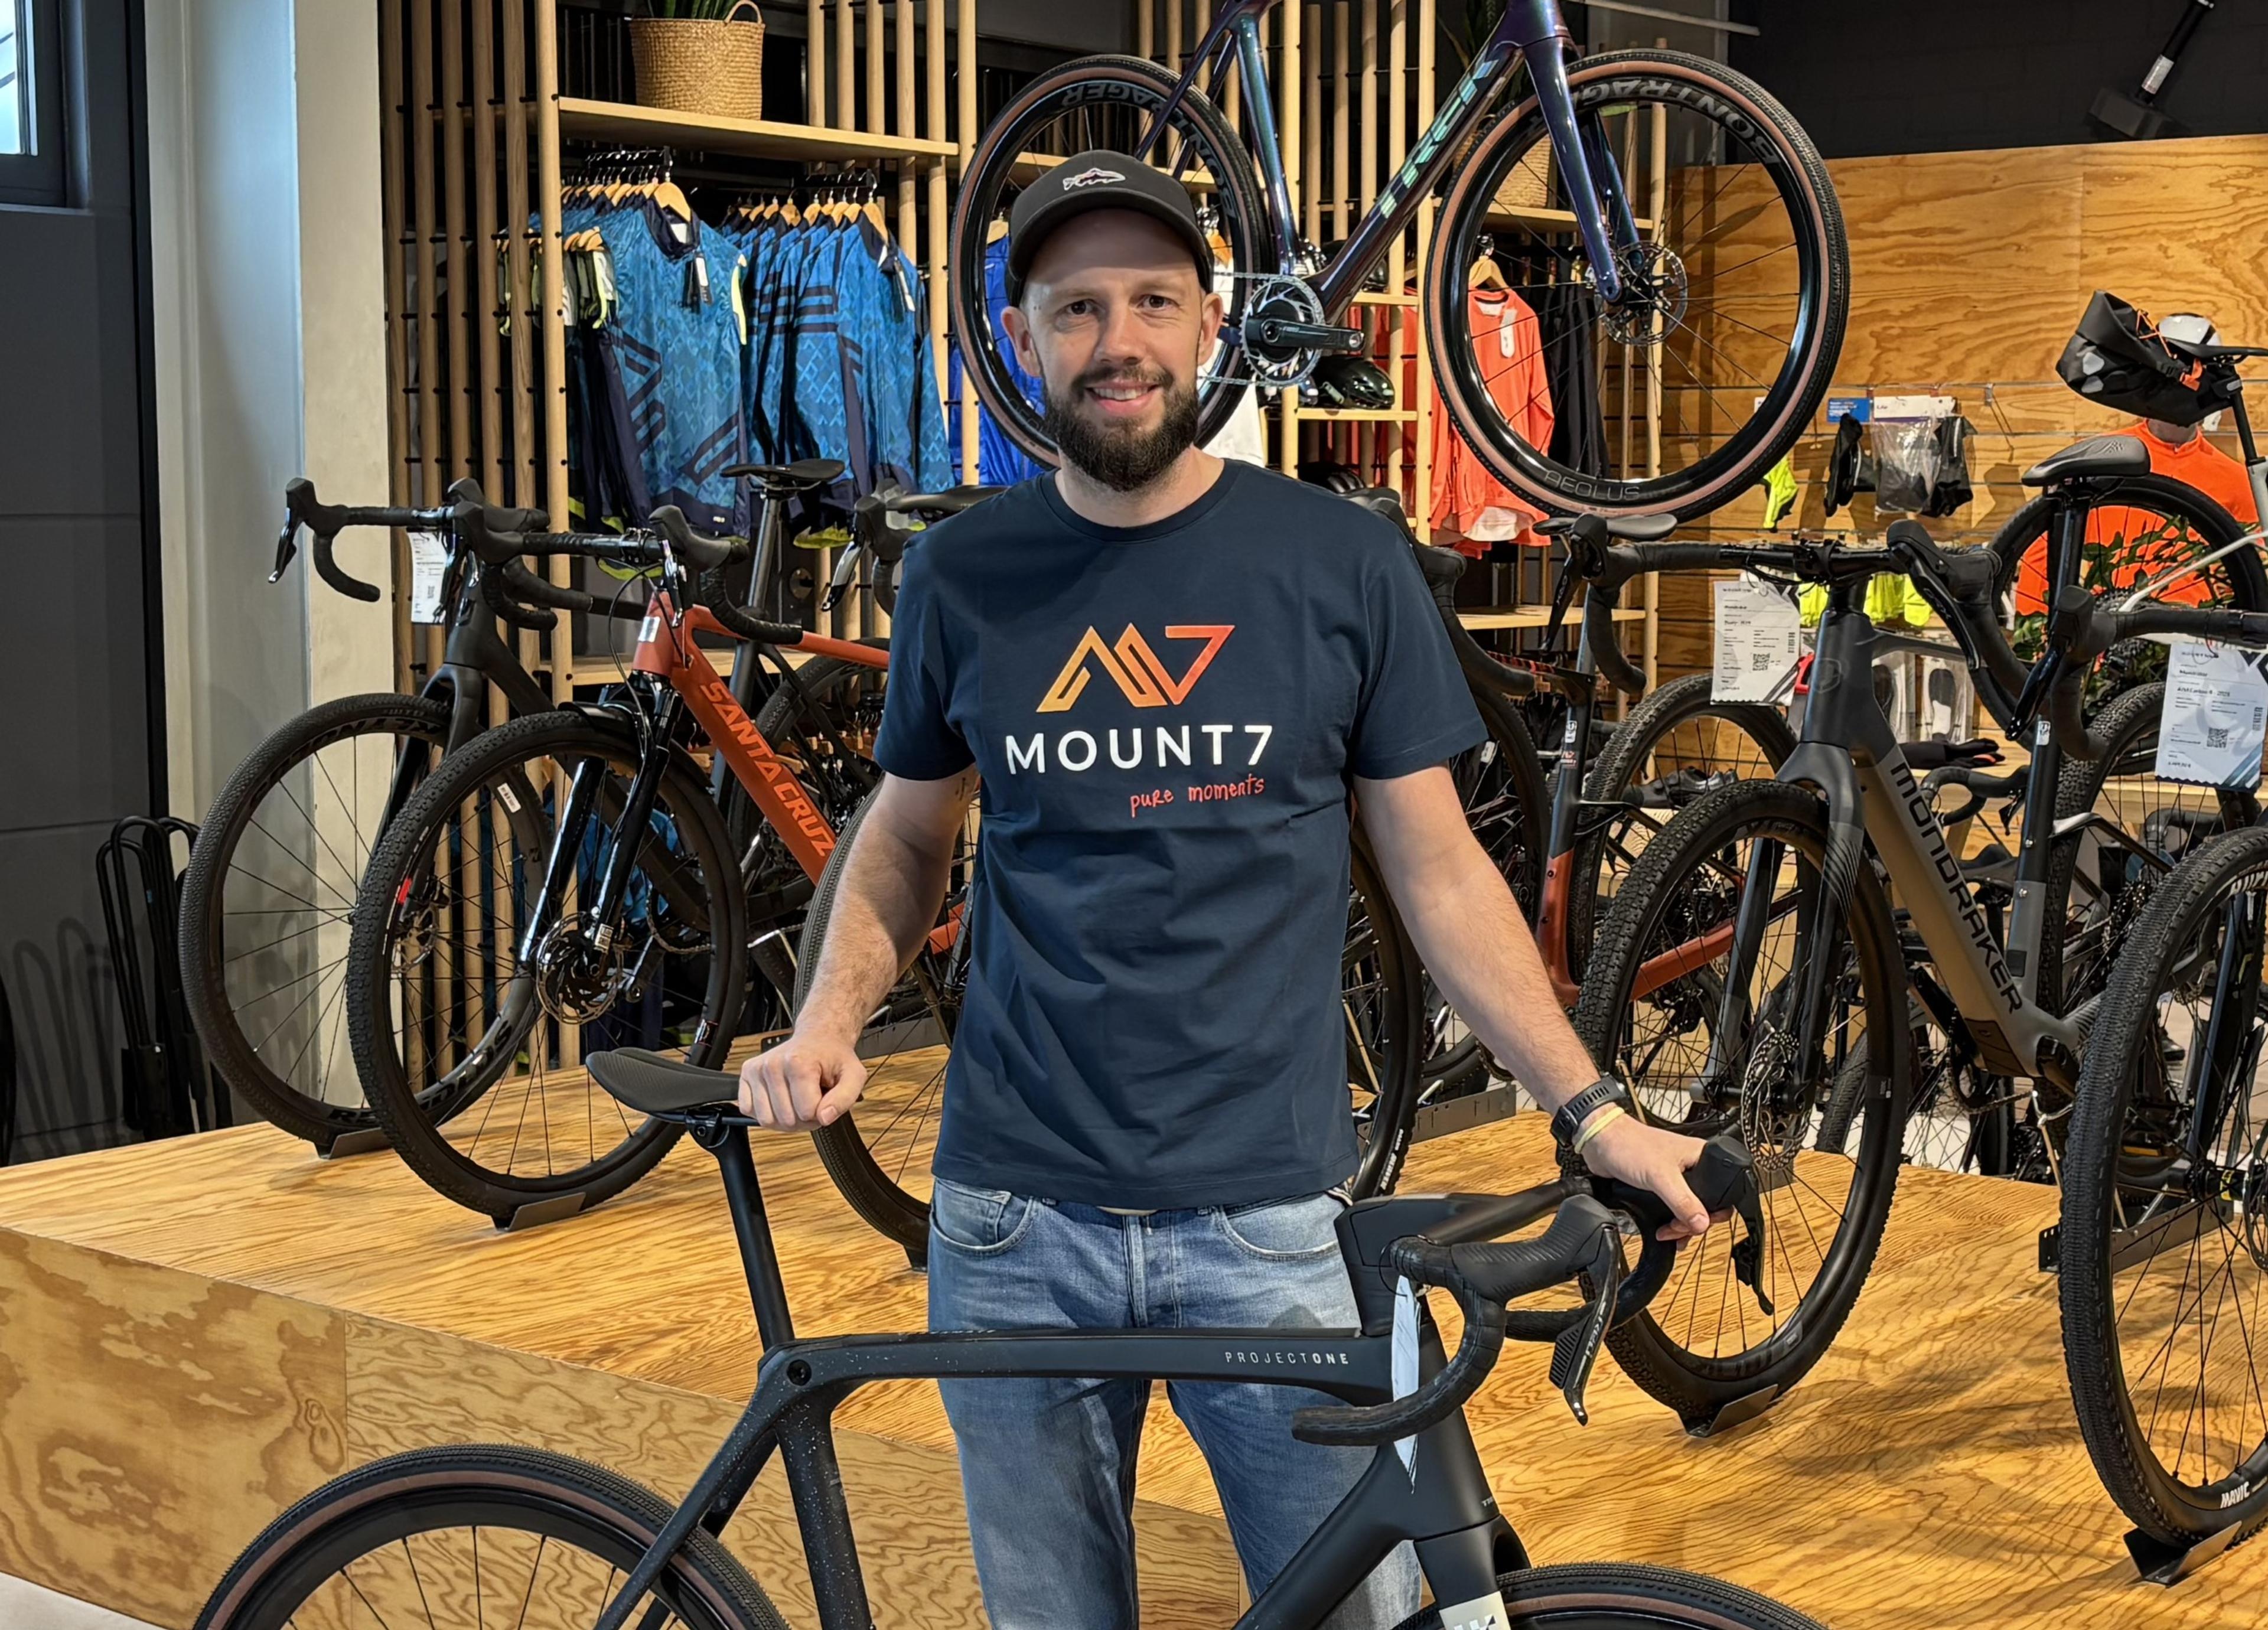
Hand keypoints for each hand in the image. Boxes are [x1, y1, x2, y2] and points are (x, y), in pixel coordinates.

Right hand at [738, 1029, 866, 1131]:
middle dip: (803, 1119)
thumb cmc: (833, 1057)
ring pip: (766, 1119)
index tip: (825, 1100)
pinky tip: (779, 1099)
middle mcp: (773, 1065)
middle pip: (786, 1119)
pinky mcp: (746, 1073)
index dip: (820, 1113)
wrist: (818, 1037)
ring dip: (784, 1118)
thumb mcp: (853, 1075)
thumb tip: (824, 1117)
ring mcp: (757, 1069)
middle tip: (812, 1101)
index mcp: (798, 1063)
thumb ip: (844, 1098)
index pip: (806, 1113)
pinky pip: (748, 1109)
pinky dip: (766, 1111)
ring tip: (797, 1100)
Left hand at [1576, 1113, 1714, 1241]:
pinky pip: (1673, 1209)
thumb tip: (1702, 1223)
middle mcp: (1692, 1167)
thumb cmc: (1630, 1145)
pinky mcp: (1661, 1186)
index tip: (1698, 1224)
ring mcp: (1677, 1177)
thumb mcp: (1660, 1176)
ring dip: (1680, 1226)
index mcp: (1702, 1157)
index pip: (1723, 1191)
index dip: (1714, 1212)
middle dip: (1691, 1223)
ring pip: (1689, 1210)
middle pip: (1705, 1206)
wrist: (1601, 1142)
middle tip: (1676, 1229)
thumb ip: (1683, 1201)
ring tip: (1667, 1233)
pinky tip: (1665, 1232)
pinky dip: (1671, 1223)